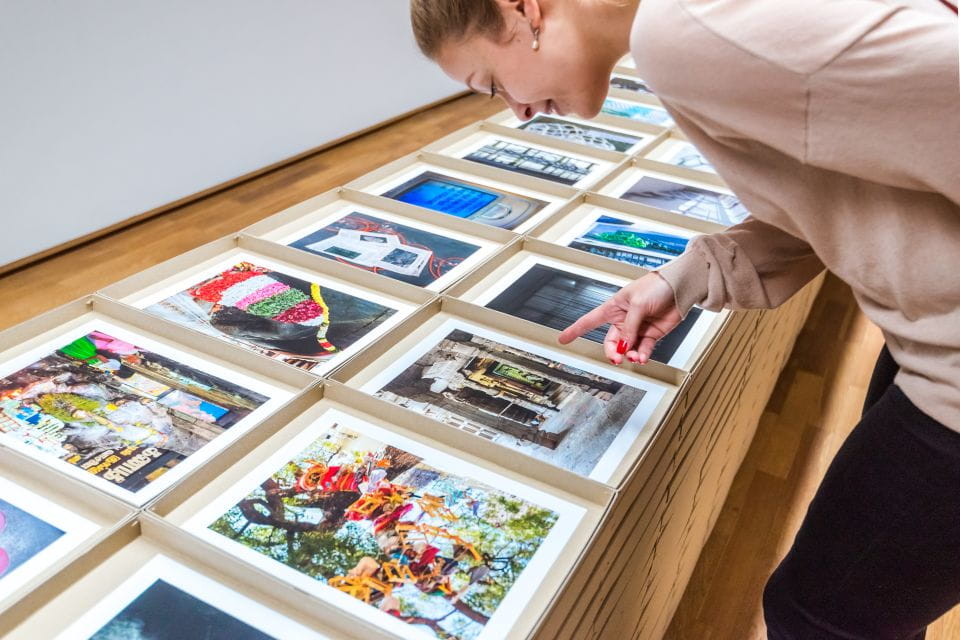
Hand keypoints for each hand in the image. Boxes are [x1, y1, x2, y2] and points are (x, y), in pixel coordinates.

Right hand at [557, 272, 682, 364]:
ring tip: (635, 357)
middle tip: (616, 358)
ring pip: (627, 348)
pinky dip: (642, 355)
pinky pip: (643, 349)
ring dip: (629, 355)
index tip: (563, 339)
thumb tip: (624, 347)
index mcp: (614, 307)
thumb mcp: (638, 305)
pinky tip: (642, 357)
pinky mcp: (652, 334)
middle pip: (611, 342)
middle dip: (612, 352)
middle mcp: (624, 319)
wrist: (680, 287)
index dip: (575, 330)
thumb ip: (630, 328)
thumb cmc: (656, 286)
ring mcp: (638, 328)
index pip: (589, 321)